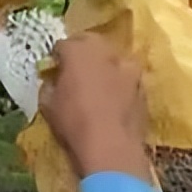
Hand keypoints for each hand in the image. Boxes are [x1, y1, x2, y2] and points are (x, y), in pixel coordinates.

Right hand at [41, 32, 149, 182]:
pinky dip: (119, 84)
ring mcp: (128, 68)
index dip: (56, 57)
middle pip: (91, 44)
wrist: (111, 147)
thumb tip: (53, 81)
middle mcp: (106, 52)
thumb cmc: (73, 123)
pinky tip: (114, 101)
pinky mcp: (143, 86)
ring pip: (112, 60)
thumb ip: (50, 85)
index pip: (63, 44)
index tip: (53, 69)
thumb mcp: (48, 104)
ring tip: (97, 85)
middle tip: (75, 72)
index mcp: (78, 51)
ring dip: (104, 67)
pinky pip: (126, 79)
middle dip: (82, 54)